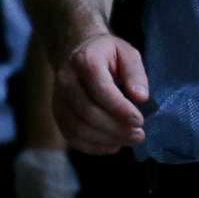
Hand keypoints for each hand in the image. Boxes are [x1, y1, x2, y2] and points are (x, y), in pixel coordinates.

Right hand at [55, 32, 150, 153]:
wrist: (76, 51)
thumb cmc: (107, 54)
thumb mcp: (127, 53)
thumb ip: (135, 73)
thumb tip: (141, 98)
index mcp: (86, 61)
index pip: (101, 90)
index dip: (121, 109)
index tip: (140, 121)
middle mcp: (66, 80)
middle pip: (88, 112)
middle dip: (116, 129)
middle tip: (139, 135)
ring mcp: (58, 99)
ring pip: (78, 128)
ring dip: (106, 140)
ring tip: (129, 141)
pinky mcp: (57, 114)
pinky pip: (71, 136)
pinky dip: (93, 146)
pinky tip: (113, 145)